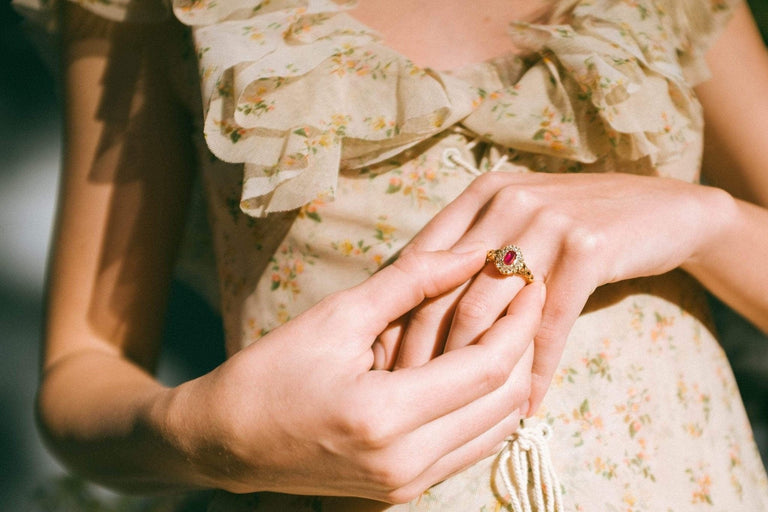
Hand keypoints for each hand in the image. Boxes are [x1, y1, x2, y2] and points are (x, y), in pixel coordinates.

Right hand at [159, 247, 544, 502]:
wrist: (226, 441)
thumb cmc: (271, 373)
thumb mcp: (339, 316)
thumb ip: (412, 280)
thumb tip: (474, 252)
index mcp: (385, 416)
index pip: (486, 368)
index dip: (519, 321)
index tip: (529, 279)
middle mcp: (405, 462)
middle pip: (504, 402)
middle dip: (525, 346)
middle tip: (525, 300)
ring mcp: (407, 484)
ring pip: (497, 430)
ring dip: (511, 378)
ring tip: (507, 329)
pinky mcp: (404, 490)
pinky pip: (470, 447)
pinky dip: (486, 407)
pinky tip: (478, 369)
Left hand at [390, 171, 724, 413]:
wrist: (664, 211)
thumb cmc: (578, 228)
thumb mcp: (520, 224)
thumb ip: (472, 252)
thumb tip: (414, 314)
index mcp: (481, 196)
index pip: (418, 262)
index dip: (396, 317)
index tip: (383, 365)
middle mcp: (506, 202)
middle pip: (442, 291)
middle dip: (421, 352)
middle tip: (407, 399)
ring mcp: (546, 222)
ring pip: (484, 310)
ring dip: (470, 369)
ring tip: (458, 410)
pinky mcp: (587, 248)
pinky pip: (546, 324)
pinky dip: (534, 370)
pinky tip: (525, 404)